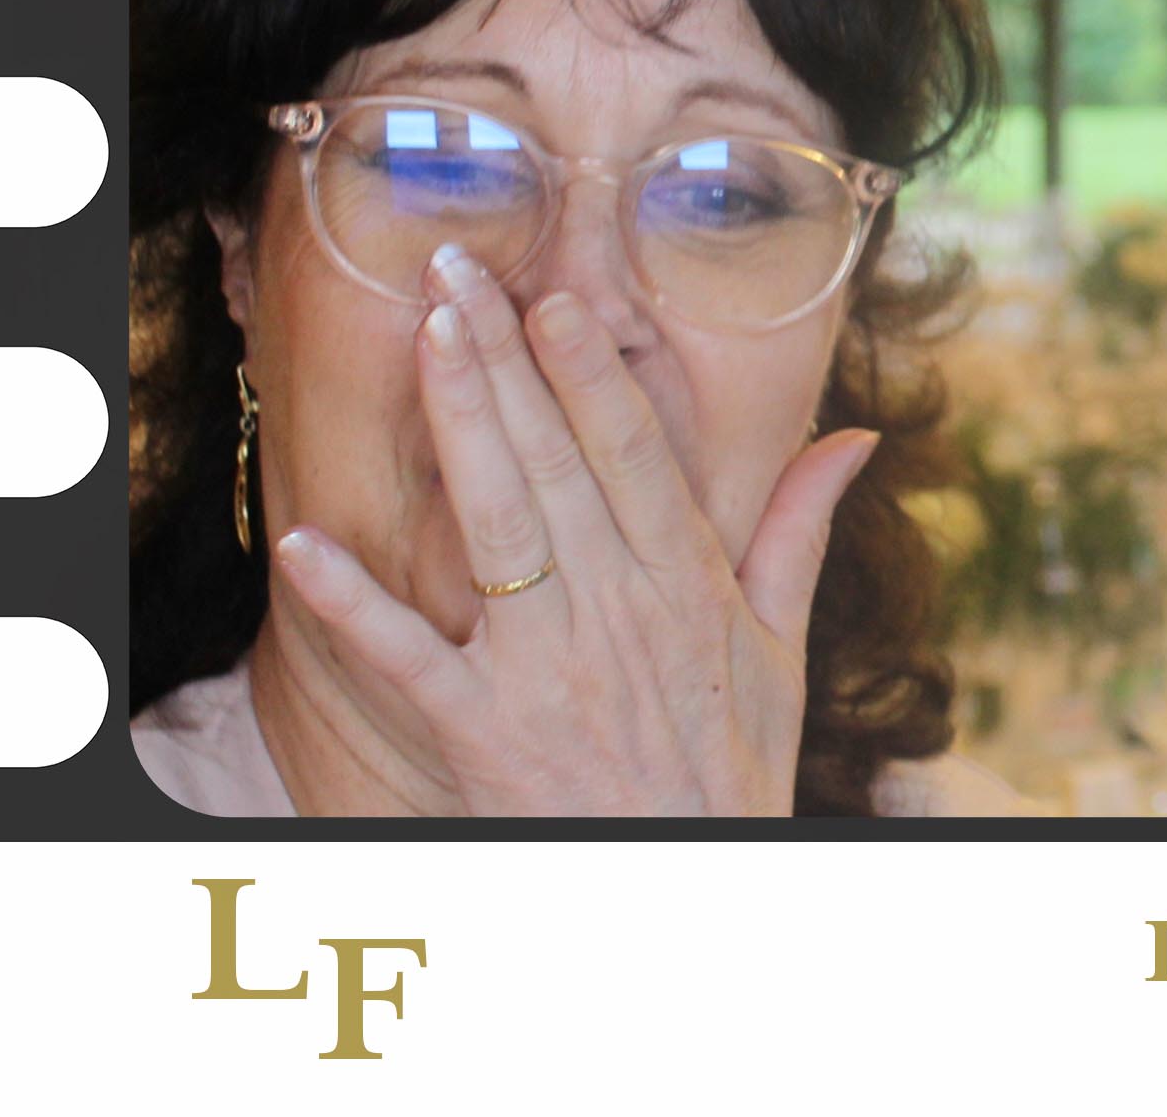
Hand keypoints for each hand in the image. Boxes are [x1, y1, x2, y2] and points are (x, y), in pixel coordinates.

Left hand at [271, 243, 877, 815]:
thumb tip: (858, 435)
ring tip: (423, 341)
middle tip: (457, 275)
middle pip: (553, 462)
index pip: (633, 454)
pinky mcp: (482, 732)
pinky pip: (407, 660)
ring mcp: (547, 670)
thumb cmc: (731, 765)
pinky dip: (354, 606)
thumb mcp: (782, 646)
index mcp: (689, 584)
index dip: (593, 373)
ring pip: (496, 525)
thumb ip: (801, 530)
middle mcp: (619, 611)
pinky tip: (307, 546)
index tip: (557, 300)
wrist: (686, 890)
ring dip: (458, 427)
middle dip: (503, 361)